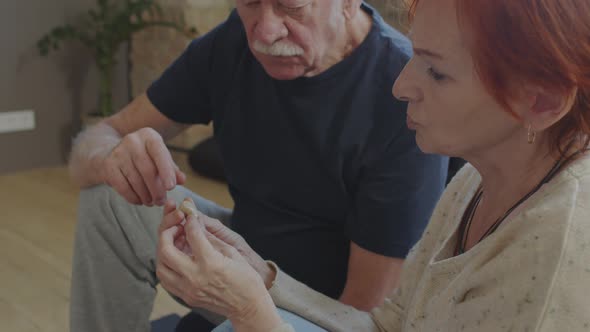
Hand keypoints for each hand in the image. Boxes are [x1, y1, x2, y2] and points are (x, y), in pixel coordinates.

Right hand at [100, 127, 185, 205]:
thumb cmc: (141, 157)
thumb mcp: (158, 157)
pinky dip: (133, 197)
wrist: (109, 153)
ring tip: (151, 202)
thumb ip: (172, 168)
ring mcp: (118, 152)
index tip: (171, 187)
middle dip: (156, 190)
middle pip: (148, 170)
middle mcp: (133, 141)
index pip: (160, 153)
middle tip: (161, 201)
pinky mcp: (108, 166)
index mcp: (149, 136)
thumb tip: (182, 180)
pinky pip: (123, 186)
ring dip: (146, 196)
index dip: (166, 171)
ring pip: (136, 180)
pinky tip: (139, 200)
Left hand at [160, 199, 275, 287]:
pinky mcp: (187, 297)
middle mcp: (195, 276)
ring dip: (163, 251)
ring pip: (161, 267)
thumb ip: (210, 237)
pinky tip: (174, 258)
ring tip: (173, 242)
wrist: (248, 306)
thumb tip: (195, 223)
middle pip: (166, 250)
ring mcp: (189, 289)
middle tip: (176, 227)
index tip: (190, 215)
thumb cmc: (245, 277)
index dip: (190, 220)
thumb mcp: (231, 252)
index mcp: (211, 262)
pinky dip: (166, 266)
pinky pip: (167, 281)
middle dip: (167, 233)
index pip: (191, 234)